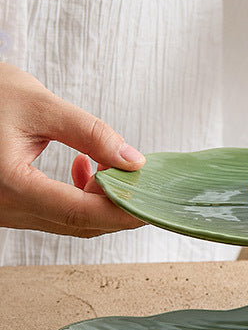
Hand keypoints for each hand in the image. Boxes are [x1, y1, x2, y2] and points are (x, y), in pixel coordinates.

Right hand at [0, 63, 145, 236]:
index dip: (122, 211)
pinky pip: (53, 212)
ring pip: (68, 221)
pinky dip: (79, 196)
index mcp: (8, 185)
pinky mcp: (9, 205)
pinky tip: (84, 166)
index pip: (80, 213)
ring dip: (99, 200)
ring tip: (109, 163)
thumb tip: (133, 160)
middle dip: (117, 206)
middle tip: (143, 181)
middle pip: (79, 224)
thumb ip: (90, 133)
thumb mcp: (39, 105)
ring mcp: (5, 211)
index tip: (152, 202)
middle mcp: (3, 208)